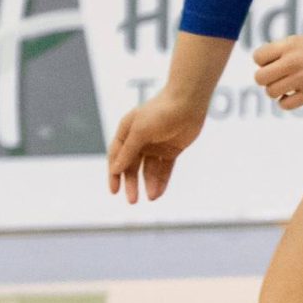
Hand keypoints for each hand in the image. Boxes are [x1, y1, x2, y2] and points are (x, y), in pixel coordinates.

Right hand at [106, 88, 207, 203]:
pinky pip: (165, 168)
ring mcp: (156, 145)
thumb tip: (115, 169)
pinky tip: (158, 192)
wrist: (188, 102)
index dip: (114, 174)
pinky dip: (162, 180)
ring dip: (148, 184)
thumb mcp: (140, 132)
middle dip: (132, 183)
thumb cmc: (160, 112)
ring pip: (150, 169)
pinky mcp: (172, 149)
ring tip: (150, 198)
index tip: (114, 191)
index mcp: (127, 132)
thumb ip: (128, 151)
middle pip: (133, 166)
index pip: (116, 157)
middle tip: (132, 201)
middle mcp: (140, 139)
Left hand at [253, 33, 302, 109]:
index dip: (264, 63)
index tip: (277, 65)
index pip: (258, 57)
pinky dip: (287, 103)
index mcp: (290, 44)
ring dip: (278, 92)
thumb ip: (286, 52)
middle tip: (281, 79)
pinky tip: (296, 96)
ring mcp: (302, 78)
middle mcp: (292, 61)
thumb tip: (266, 68)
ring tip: (290, 88)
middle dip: (268, 80)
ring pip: (271, 92)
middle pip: (260, 78)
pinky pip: (285, 104)